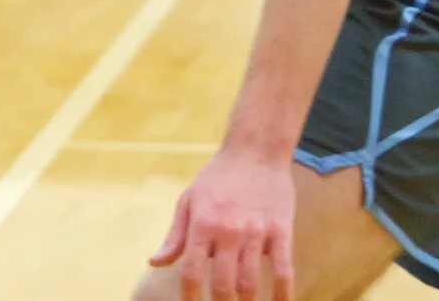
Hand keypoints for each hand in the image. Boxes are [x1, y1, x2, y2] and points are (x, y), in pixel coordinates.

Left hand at [149, 148, 295, 300]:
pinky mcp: (281, 231)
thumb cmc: (217, 177)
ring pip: (251, 281)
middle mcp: (228, 232)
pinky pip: (284, 270)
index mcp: (202, 224)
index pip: (192, 272)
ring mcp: (256, 233)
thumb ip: (175, 236)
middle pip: (223, 284)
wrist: (255, 151)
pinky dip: (282, 293)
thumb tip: (154, 262)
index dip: (190, 297)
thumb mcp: (189, 200)